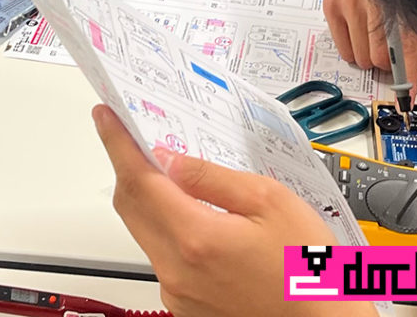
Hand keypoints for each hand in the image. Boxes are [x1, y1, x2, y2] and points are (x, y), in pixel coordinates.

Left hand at [92, 105, 376, 316]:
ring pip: (145, 233)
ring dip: (150, 200)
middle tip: (135, 138)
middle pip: (131, 207)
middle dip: (129, 168)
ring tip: (175, 177)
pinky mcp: (185, 306)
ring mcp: (178, 293)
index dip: (117, 143)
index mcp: (196, 238)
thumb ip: (213, 178)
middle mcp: (176, 270)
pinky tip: (197, 219)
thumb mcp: (271, 202)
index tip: (107, 118)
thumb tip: (171, 160)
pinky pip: (163, 258)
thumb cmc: (308, 272)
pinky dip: (169, 230)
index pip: (138, 180)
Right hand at [322, 0, 416, 87]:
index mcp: (401, 0)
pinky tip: (361, 28)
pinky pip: (344, 51)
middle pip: (378, 58)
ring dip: (370, 55)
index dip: (406, 77)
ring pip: (359, 58)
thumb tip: (414, 82)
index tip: (407, 97)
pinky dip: (354, 48)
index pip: (402, 49)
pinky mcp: (332, 3)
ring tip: (377, 33)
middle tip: (394, 49)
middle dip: (389, 62)